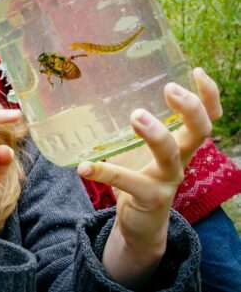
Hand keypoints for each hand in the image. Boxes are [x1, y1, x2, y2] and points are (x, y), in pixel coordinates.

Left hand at [77, 68, 220, 285]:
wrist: (140, 222)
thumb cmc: (138, 175)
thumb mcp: (136, 147)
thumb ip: (125, 123)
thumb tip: (90, 89)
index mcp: (181, 143)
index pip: (207, 117)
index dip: (208, 95)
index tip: (196, 71)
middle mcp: (181, 159)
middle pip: (199, 132)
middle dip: (190, 109)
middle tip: (170, 88)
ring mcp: (168, 180)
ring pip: (170, 156)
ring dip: (155, 134)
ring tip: (136, 116)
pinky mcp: (150, 197)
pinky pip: (127, 182)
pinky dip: (104, 172)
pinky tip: (85, 167)